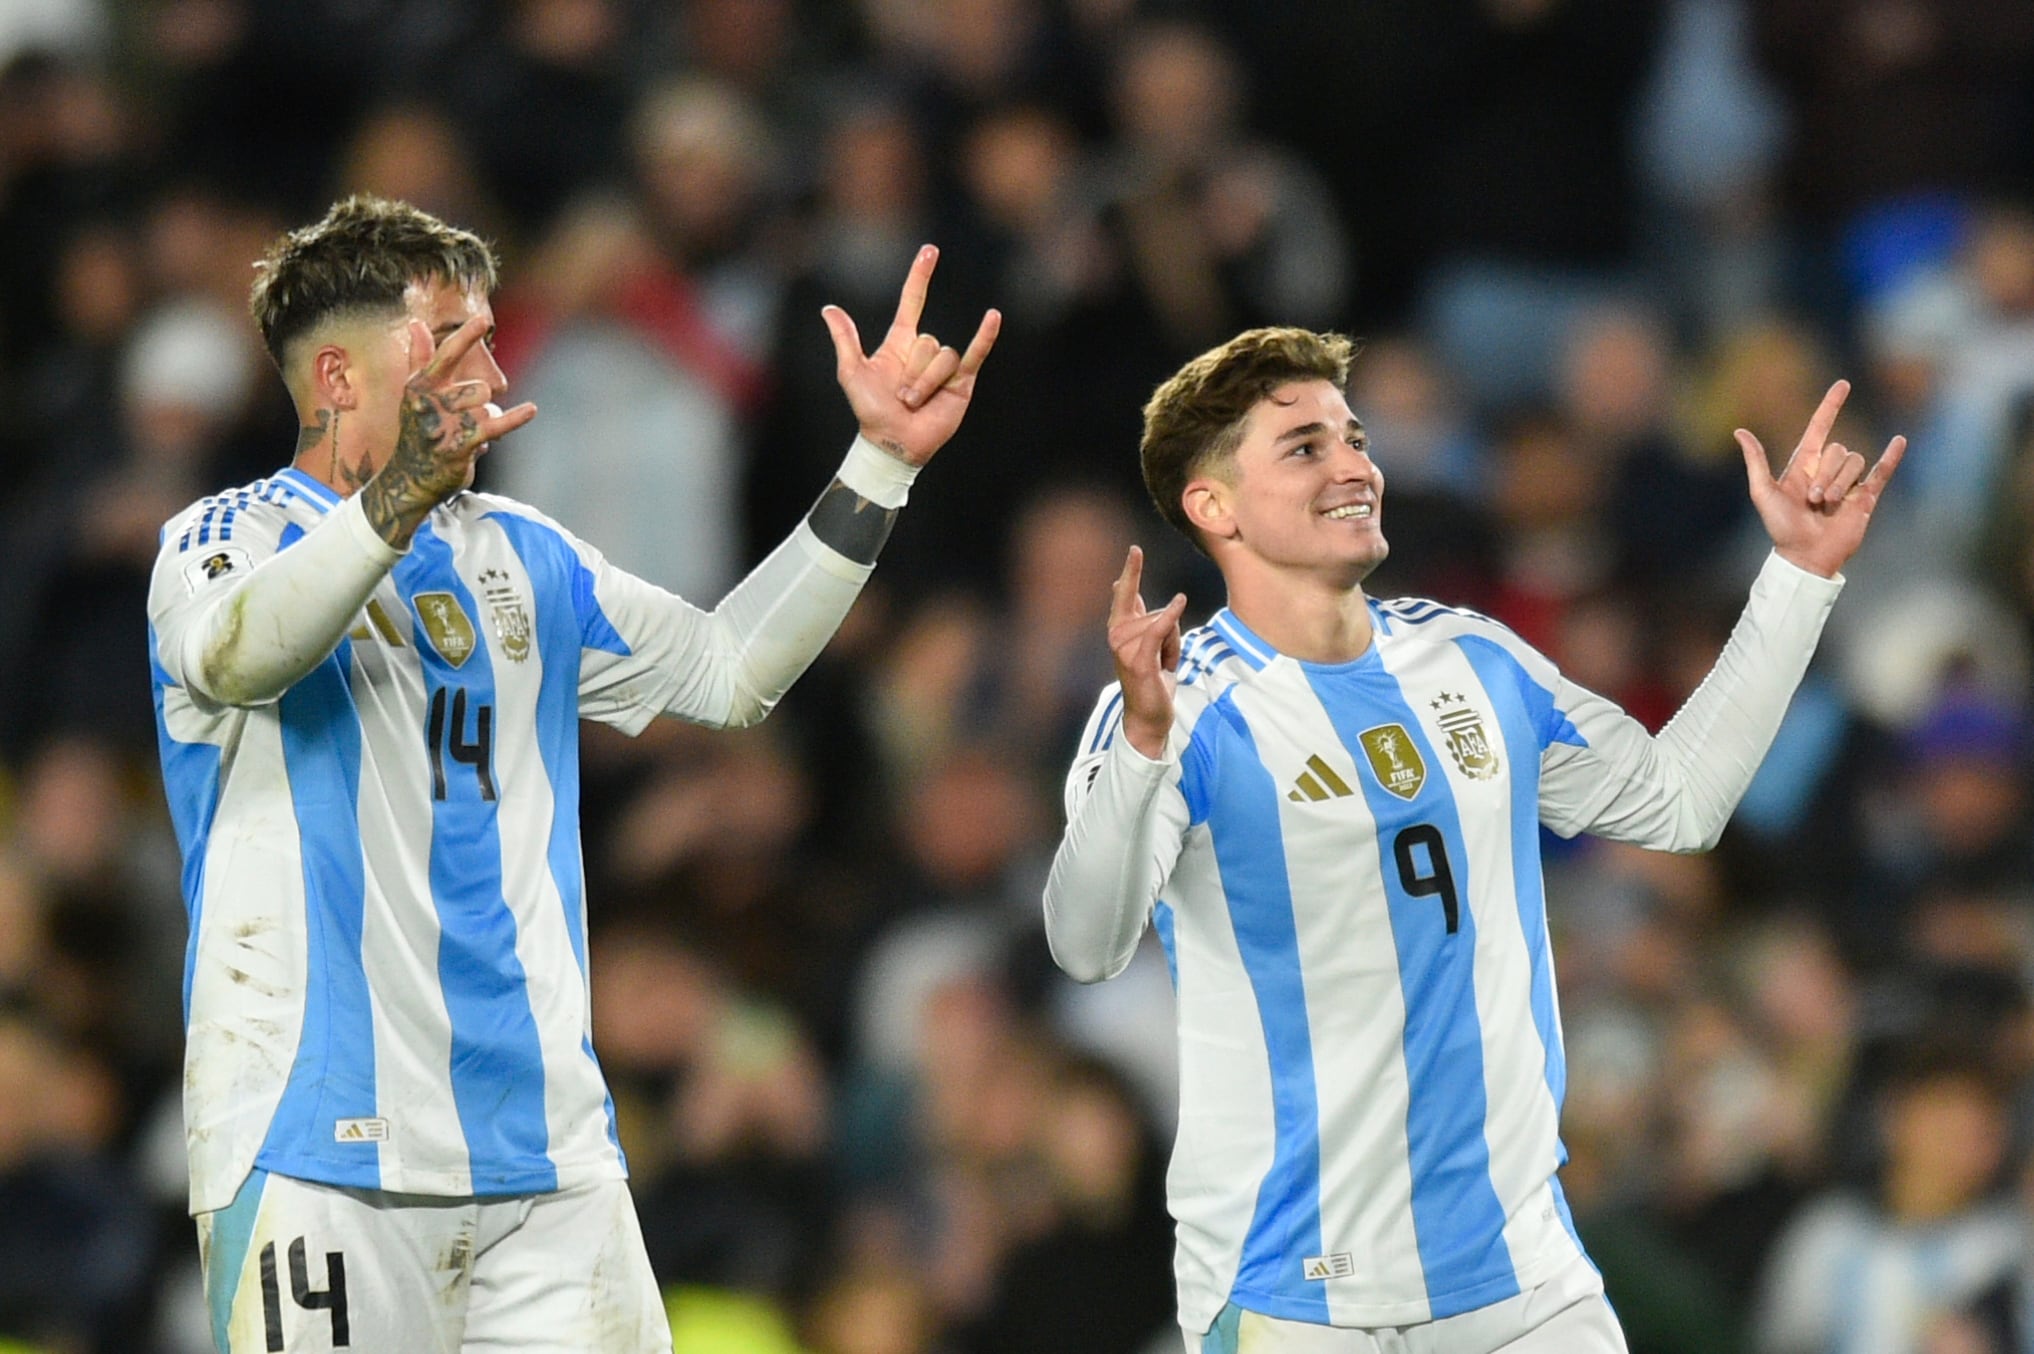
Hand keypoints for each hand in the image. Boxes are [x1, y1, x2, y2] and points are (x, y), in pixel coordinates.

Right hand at [362, 315, 536, 547]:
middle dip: (480, 402)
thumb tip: (416, 322)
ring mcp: (444, 425)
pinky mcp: (459, 445)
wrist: (409, 477)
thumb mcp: (415, 393)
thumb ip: (420, 358)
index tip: (482, 318)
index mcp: (419, 386)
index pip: (445, 356)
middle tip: (463, 419)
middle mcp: (428, 403)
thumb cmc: (417, 429)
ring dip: (484, 420)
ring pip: (485, 407)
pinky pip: (495, 425)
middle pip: (477, 388)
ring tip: (466, 432)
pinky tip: (531, 409)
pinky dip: (515, 418)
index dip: (465, 337)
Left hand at [820, 245, 1000, 466]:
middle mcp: (923, 351)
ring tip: (914, 403)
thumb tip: (829, 309)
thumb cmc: (870, 411)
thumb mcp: (852, 373)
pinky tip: (993, 317)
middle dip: (911, 371)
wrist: (893, 443)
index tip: (930, 251)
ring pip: (943, 357)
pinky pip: (974, 354)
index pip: (913, 301)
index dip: (920, 276)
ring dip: (926, 383)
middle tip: (900, 397)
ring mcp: (944, 367)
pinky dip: (985, 336)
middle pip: (927, 341)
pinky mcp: (961, 382)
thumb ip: (845, 340)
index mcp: (899, 343)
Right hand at [1109, 545, 1186, 758]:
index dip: (1131, 571)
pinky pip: (1158, 629)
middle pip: (1153, 610)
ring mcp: (1125, 648)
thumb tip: (1126, 588)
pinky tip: (1180, 602)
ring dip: (1173, 644)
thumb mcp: (1152, 645)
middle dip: (1168, 632)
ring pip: (1162, 623)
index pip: (1125, 593)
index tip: (1135, 550)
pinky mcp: (1138, 660)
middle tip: (1163, 661)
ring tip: (1162, 666)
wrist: (1149, 717)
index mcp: (1120, 630)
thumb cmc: (1153, 681)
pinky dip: (1170, 617)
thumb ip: (1144, 617)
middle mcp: (1117, 635)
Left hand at [1736, 379, 1906, 578]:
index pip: (1820, 427)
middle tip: (1812, 500)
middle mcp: (1827, 470)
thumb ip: (1756, 461)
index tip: (1843, 385)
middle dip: (1825, 474)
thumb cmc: (1781, 527)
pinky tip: (1899, 441)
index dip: (1830, 406)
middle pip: (1837, 450)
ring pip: (1854, 463)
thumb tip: (1740, 432)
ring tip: (1826, 506)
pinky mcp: (1865, 497)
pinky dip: (1892, 457)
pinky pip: (1882, 472)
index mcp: (1803, 465)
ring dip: (1840, 483)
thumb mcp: (1763, 492)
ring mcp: (1848, 483)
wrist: (1805, 556)